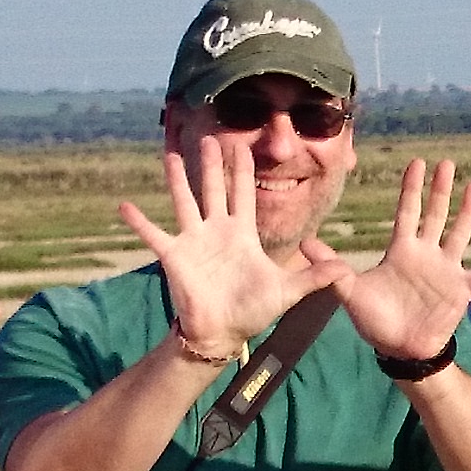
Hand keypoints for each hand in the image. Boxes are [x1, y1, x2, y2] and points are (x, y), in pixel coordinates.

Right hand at [119, 136, 312, 357]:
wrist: (222, 332)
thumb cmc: (252, 310)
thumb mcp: (287, 292)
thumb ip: (313, 278)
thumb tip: (345, 270)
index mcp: (242, 234)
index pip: (244, 194)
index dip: (243, 171)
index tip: (242, 146)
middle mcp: (216, 231)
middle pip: (213, 189)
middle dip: (212, 164)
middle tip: (211, 138)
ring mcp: (193, 241)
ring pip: (184, 202)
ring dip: (176, 179)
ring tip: (169, 154)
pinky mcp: (174, 257)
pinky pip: (154, 235)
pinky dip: (139, 222)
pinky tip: (124, 206)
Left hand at [318, 158, 470, 366]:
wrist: (400, 349)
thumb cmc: (376, 320)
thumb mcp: (350, 293)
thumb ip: (333, 268)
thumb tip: (304, 244)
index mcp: (401, 252)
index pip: (407, 212)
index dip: (411, 188)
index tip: (417, 163)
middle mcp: (426, 255)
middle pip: (435, 215)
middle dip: (441, 190)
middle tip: (447, 163)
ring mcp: (445, 271)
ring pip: (460, 235)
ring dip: (469, 213)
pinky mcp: (461, 291)